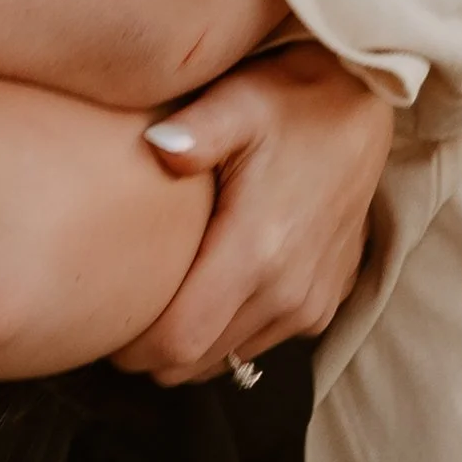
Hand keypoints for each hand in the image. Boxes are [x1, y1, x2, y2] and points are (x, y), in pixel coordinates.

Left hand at [114, 42, 393, 380]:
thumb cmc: (288, 101)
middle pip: (197, 360)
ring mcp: (310, 304)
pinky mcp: (325, 302)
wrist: (359, 107)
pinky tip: (208, 292)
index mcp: (256, 252)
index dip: (133, 348)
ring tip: (159, 303)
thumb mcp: (239, 102)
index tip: (102, 324)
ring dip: (191, 344)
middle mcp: (287, 293)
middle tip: (119, 316)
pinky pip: (261, 340)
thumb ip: (196, 131)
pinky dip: (228, 331)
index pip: (179, 341)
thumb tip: (157, 145)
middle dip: (152, 352)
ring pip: (229, 357)